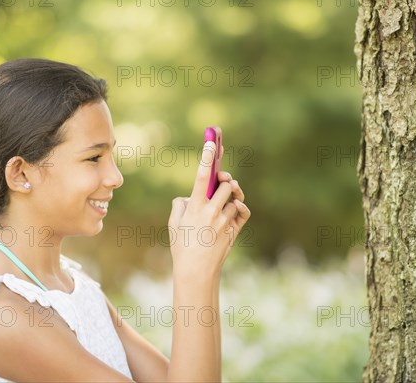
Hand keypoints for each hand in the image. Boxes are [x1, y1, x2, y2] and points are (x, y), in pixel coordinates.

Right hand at [168, 141, 250, 277]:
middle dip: (225, 180)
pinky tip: (234, 209)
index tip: (212, 143)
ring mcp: (224, 221)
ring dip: (230, 197)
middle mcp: (211, 211)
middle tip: (222, 181)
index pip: (202, 177)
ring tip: (224, 202)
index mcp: (195, 207)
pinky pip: (242, 211)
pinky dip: (240, 207)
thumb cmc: (182, 247)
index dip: (208, 158)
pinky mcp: (233, 230)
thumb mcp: (173, 224)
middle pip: (226, 184)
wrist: (197, 271)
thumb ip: (179, 205)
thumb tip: (188, 197)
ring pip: (234, 198)